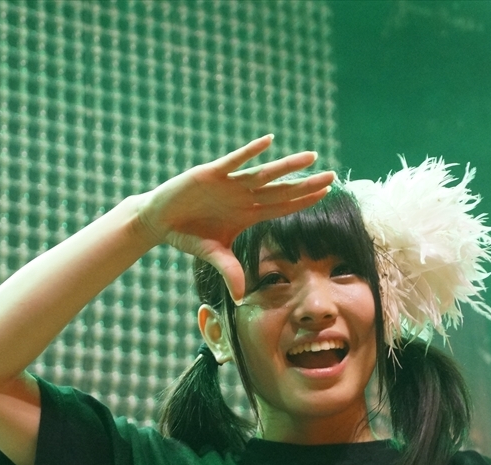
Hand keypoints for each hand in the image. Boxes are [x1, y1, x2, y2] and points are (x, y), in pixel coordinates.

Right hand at [136, 135, 334, 302]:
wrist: (158, 219)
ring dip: (287, 167)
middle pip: (280, 190)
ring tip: (311, 158)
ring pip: (264, 174)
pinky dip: (251, 152)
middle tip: (332, 176)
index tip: (326, 194)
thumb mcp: (211, 253)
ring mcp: (228, 183)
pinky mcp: (210, 173)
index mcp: (246, 213)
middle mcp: (243, 196)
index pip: (281, 206)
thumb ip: (228, 269)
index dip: (303, 201)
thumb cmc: (187, 235)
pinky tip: (269, 142)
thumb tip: (240, 296)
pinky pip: (235, 161)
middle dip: (305, 184)